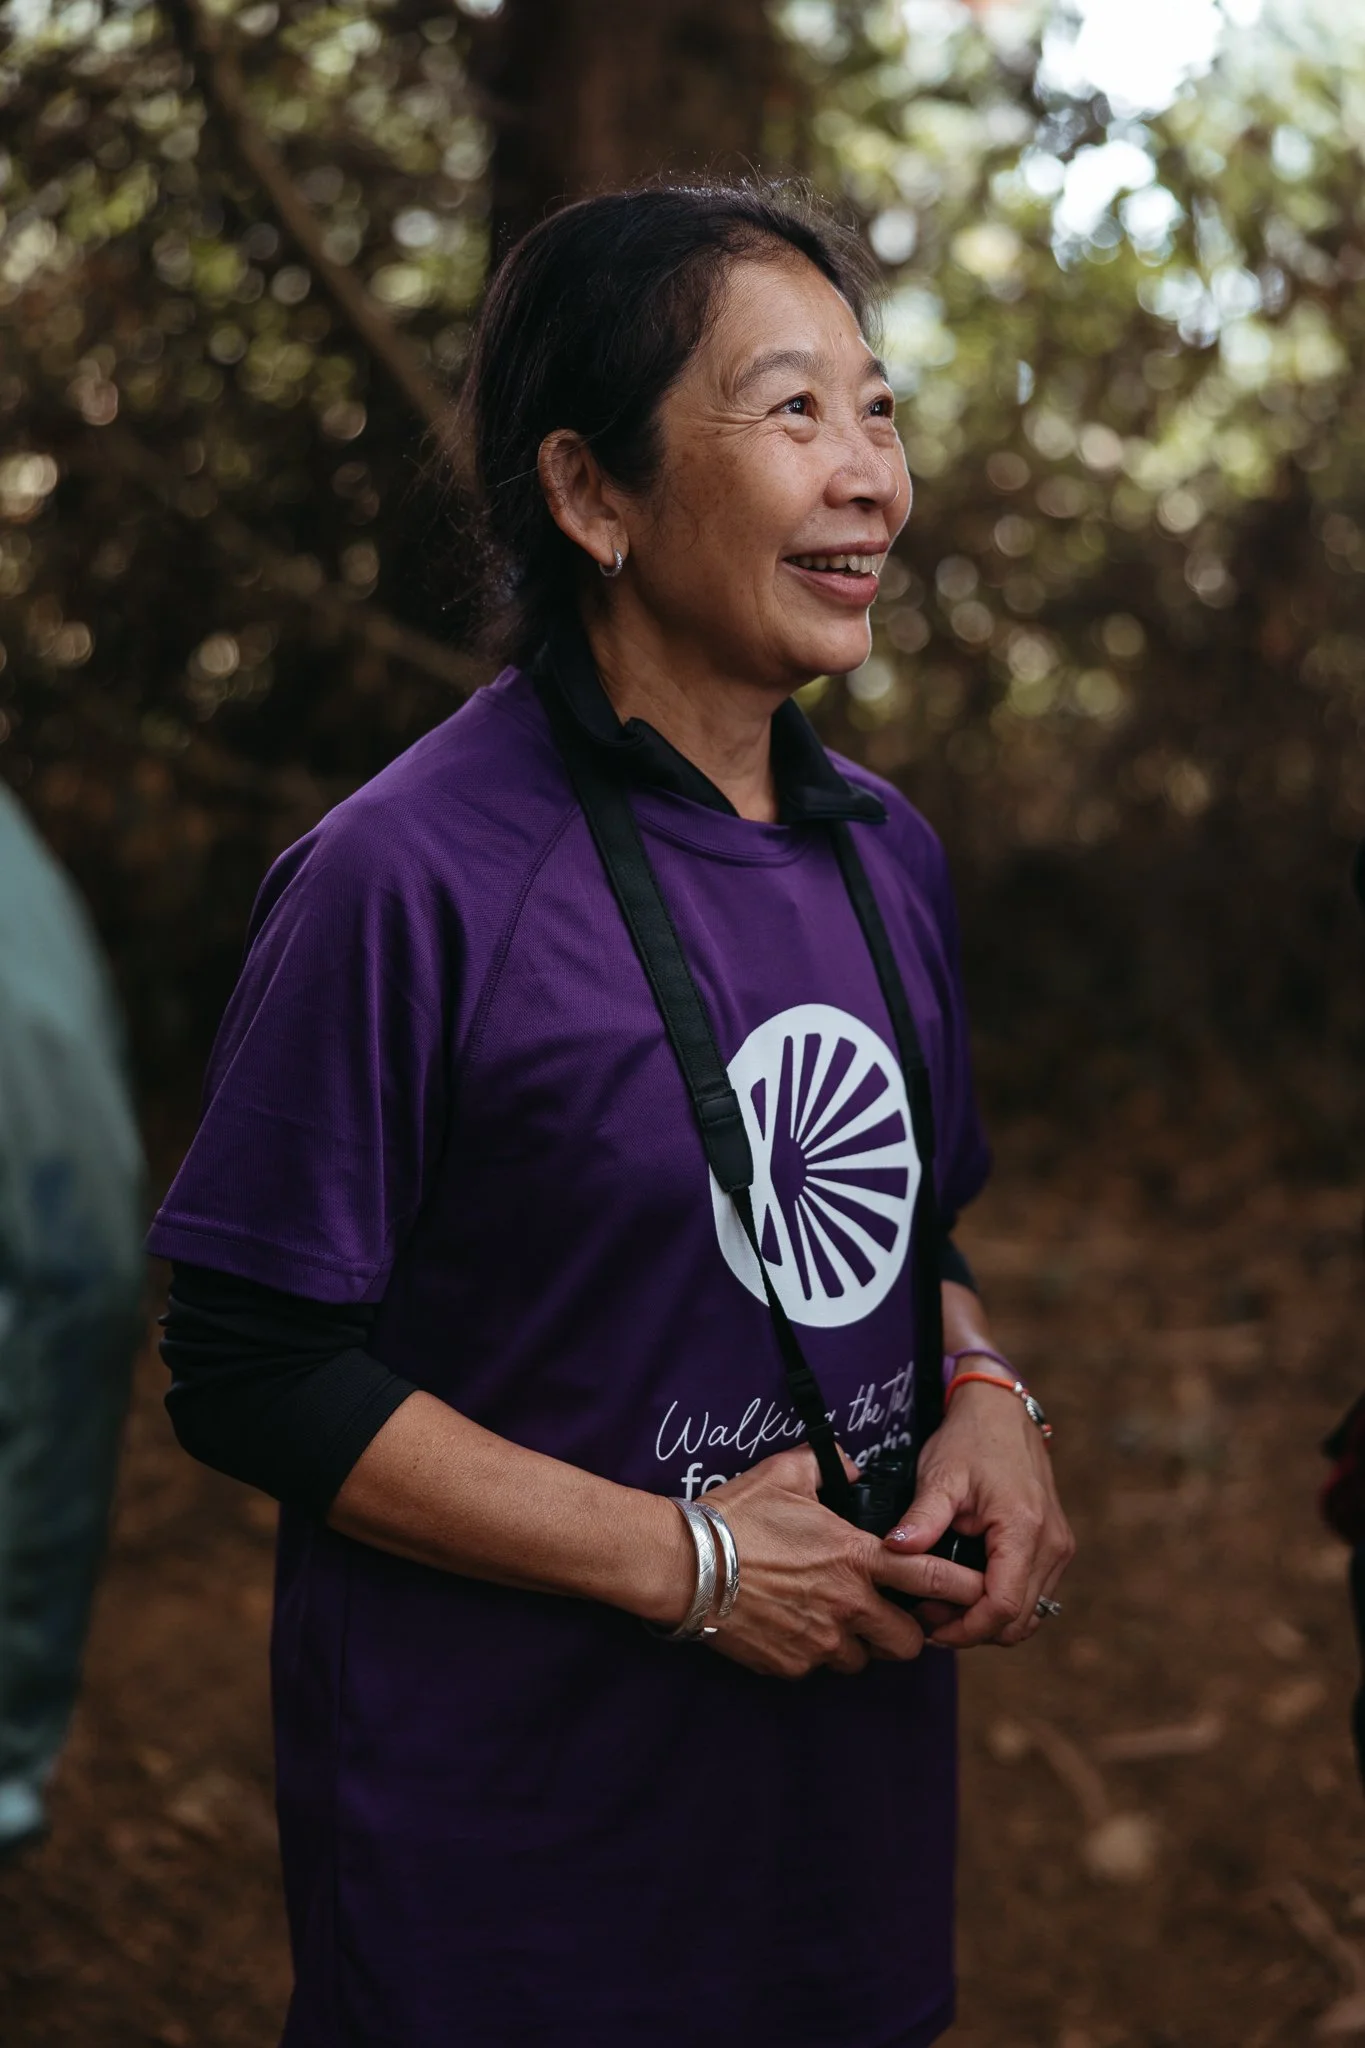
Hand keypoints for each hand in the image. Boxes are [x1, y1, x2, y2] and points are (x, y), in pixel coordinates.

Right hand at [697, 1446, 982, 1678]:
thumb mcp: (785, 1472)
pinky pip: (818, 1666)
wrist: (685, 1565)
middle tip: (887, 1614)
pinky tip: (792, 1625)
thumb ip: (831, 1466)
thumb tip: (851, 1468)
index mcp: (856, 1558)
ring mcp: (819, 1642)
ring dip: (858, 1645)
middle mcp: (848, 1607)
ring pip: (862, 1660)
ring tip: (832, 1618)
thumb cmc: (736, 1516)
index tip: (979, 1593)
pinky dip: (814, 1652)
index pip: (930, 1579)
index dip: (964, 1589)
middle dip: (905, 1632)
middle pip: (907, 1643)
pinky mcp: (791, 1665)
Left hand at [882, 1379, 1073, 1648]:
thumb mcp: (940, 1475)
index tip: (930, 1628)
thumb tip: (895, 1550)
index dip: (967, 1629)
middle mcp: (1051, 1544)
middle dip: (974, 1629)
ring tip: (944, 1605)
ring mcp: (1058, 1547)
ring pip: (1030, 1614)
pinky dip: (1003, 1603)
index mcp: (1023, 1528)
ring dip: (989, 1621)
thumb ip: (922, 1517)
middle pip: (1020, 1621)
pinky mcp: (1055, 1546)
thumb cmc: (970, 1440)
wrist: (1001, 1413)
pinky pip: (1034, 1594)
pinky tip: (966, 1590)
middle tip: (929, 1618)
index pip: (1003, 1606)